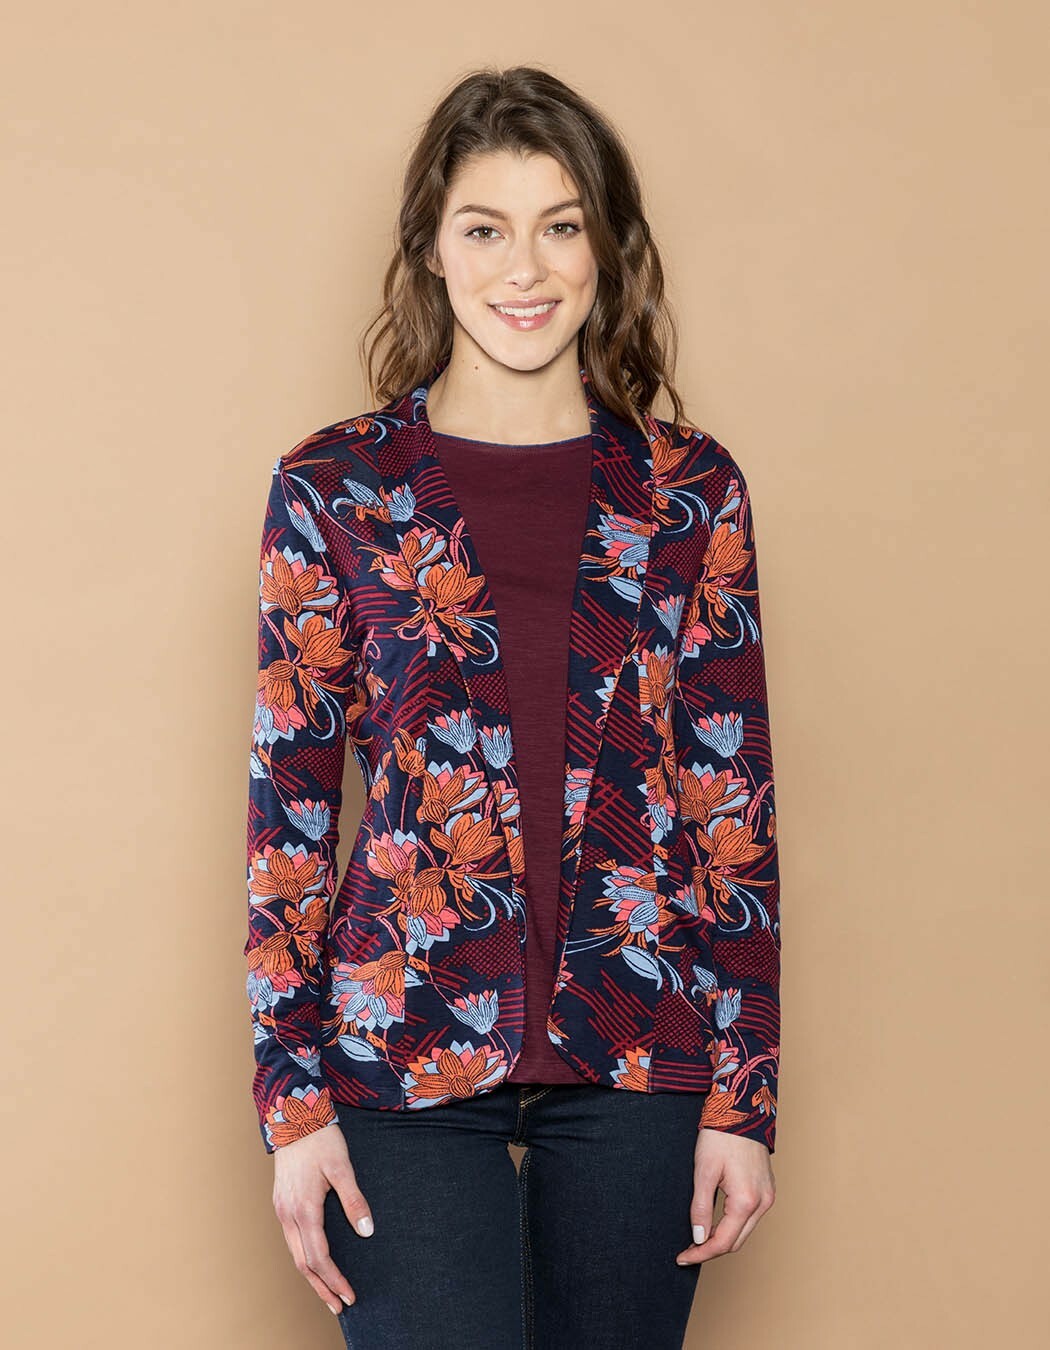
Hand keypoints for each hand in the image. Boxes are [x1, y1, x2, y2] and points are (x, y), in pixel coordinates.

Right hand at [272, 1120, 375, 1314]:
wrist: (293, 1117)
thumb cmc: (320, 1139)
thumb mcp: (342, 1167)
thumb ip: (354, 1200)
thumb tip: (367, 1230)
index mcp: (304, 1209)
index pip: (319, 1258)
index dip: (335, 1280)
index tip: (350, 1295)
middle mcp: (288, 1215)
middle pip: (304, 1264)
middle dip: (322, 1288)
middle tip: (340, 1306)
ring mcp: (282, 1210)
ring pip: (295, 1254)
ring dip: (312, 1276)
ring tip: (328, 1292)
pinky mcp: (281, 1203)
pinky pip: (291, 1240)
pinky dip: (304, 1258)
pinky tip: (315, 1261)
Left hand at [675, 1128, 775, 1264]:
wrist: (742, 1110)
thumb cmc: (721, 1136)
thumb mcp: (704, 1171)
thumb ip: (701, 1208)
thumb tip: (699, 1238)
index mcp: (746, 1200)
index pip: (723, 1242)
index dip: (701, 1254)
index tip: (683, 1257)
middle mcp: (763, 1202)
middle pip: (736, 1241)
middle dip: (711, 1250)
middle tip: (688, 1250)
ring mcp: (768, 1196)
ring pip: (744, 1231)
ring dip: (723, 1238)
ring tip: (699, 1238)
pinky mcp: (767, 1189)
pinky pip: (750, 1217)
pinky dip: (733, 1225)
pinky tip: (717, 1222)